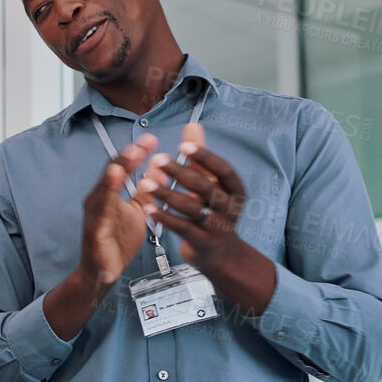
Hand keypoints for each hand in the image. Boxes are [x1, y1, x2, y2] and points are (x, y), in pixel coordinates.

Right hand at [74, 132, 160, 287]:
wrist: (104, 271)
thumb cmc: (119, 240)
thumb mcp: (139, 210)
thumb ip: (147, 190)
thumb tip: (159, 168)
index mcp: (110, 194)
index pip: (123, 168)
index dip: (136, 153)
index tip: (152, 139)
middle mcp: (99, 199)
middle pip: (113, 172)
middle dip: (128, 156)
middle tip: (144, 142)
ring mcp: (95, 212)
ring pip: (105, 187)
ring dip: (117, 170)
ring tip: (130, 155)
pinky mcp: (95, 228)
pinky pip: (103, 209)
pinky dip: (108, 194)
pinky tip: (115, 181)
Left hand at [140, 122, 255, 275]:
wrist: (220, 255)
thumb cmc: (213, 212)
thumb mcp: (211, 185)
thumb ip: (200, 157)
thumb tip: (192, 126)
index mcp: (235, 190)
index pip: (223, 169)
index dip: (205, 157)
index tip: (184, 146)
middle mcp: (230, 208)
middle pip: (205, 187)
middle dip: (181, 172)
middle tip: (158, 159)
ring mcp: (218, 228)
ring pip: (192, 208)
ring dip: (167, 194)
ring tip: (146, 183)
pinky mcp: (203, 243)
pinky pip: (182, 228)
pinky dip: (165, 217)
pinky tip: (148, 207)